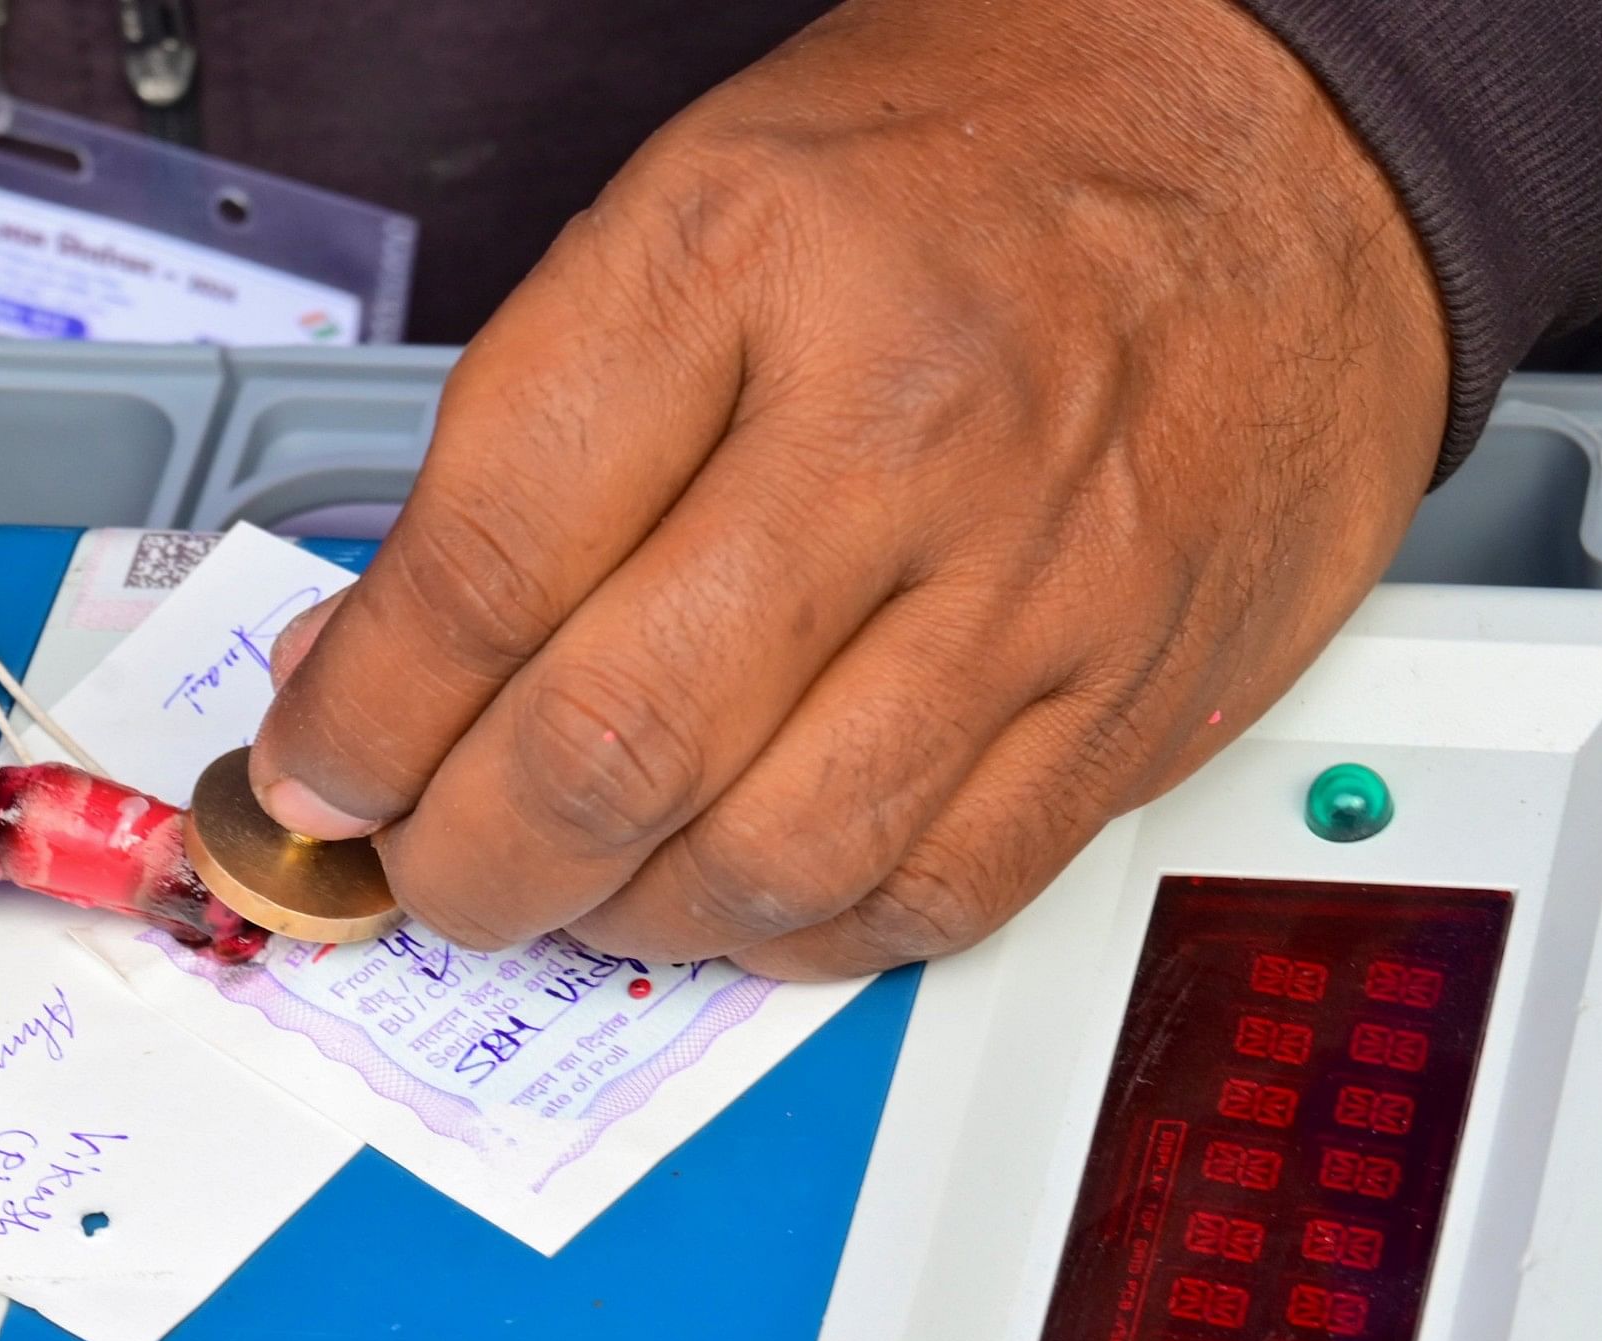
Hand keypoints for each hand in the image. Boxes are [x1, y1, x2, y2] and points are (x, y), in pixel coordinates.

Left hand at [246, 0, 1447, 973]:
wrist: (1286, 142)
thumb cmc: (980, 165)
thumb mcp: (700, 205)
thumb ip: (530, 436)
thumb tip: (371, 667)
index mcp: (746, 265)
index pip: (485, 563)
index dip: (364, 714)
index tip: (316, 767)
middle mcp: (898, 431)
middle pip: (610, 745)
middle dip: (464, 856)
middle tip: (420, 862)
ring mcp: (1031, 582)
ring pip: (761, 859)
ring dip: (616, 916)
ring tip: (569, 881)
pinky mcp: (1128, 701)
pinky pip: (927, 898)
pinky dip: (792, 936)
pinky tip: (735, 892)